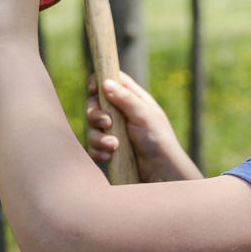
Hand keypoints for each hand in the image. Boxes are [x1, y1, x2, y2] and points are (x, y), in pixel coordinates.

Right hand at [85, 71, 200, 182]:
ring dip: (99, 137)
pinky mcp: (106, 147)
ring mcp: (112, 130)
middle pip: (93, 104)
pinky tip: (110, 156)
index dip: (98, 81)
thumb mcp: (145, 115)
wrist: (160, 170)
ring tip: (114, 146)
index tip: (93, 89)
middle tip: (107, 123)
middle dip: (95, 115)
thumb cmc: (158, 139)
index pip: (110, 81)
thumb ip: (126, 99)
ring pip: (90, 127)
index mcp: (131, 98)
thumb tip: (105, 83)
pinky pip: (92, 145)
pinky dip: (98, 151)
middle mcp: (119, 112)